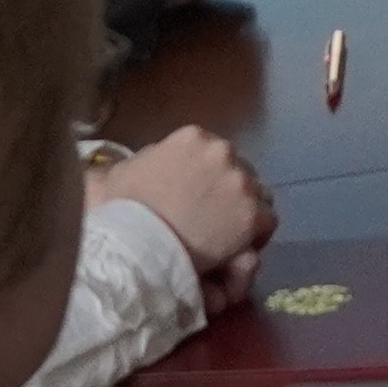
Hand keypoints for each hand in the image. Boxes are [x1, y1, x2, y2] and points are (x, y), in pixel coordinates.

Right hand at [87, 126, 275, 302]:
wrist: (136, 244)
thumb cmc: (121, 210)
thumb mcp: (123, 171)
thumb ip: (146, 160)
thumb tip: (151, 159)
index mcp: (193, 137)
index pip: (216, 153)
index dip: (212, 179)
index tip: (203, 198)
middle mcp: (223, 152)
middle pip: (240, 171)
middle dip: (230, 193)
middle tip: (215, 219)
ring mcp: (241, 183)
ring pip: (257, 195)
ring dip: (245, 212)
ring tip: (226, 236)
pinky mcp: (253, 214)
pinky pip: (267, 223)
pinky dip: (255, 236)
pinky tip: (237, 250)